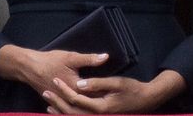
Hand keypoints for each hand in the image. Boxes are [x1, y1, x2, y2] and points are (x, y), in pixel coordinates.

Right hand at [0, 45, 108, 97]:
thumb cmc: (51, 61)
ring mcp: (61, 101)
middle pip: (87, 103)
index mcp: (75, 88)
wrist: (29, 67)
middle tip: (113, 99)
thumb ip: (89, 59)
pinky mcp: (57, 101)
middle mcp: (68, 98)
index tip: (117, 92)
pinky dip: (77, 107)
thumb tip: (106, 57)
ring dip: (88, 106)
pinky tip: (85, 106)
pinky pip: (68, 107)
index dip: (105, 93)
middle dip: (99, 100)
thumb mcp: (71, 57)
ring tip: (102, 103)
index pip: (94, 94)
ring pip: (77, 107)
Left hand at [42, 70, 184, 113]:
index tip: (55, 80)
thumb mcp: (117, 83)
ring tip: (48, 103)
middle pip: (71, 111)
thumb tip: (79, 84)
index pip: (76, 99)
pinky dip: (69, 114)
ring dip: (60, 110)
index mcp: (100, 107)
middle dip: (58, 101)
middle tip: (46, 91)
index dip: (64, 90)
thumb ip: (97, 84)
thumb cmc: (133, 90)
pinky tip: (62, 110)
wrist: (146, 101)